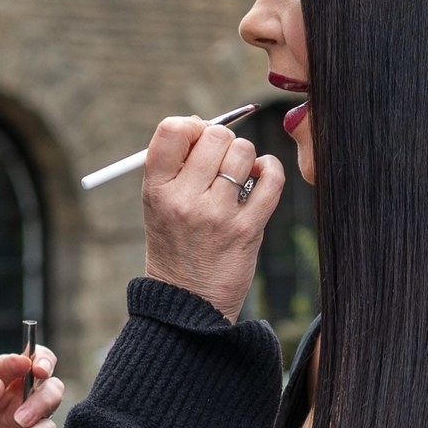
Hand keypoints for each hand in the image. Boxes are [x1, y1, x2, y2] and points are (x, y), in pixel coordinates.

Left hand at [0, 348, 62, 427]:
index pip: (8, 365)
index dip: (18, 358)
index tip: (24, 362)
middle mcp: (11, 404)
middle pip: (40, 373)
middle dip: (45, 366)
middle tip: (39, 373)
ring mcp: (28, 425)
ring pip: (51, 397)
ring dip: (41, 402)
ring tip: (19, 421)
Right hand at [141, 117, 281, 321]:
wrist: (188, 304)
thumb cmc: (176, 247)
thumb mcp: (158, 206)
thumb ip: (176, 166)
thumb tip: (205, 123)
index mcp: (156, 190)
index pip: (172, 130)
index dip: (192, 126)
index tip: (197, 141)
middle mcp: (183, 200)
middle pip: (215, 136)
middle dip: (223, 142)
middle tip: (221, 163)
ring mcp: (216, 215)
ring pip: (244, 152)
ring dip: (246, 157)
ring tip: (239, 176)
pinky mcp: (247, 229)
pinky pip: (271, 178)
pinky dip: (271, 169)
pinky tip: (262, 176)